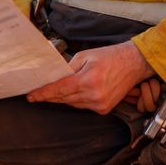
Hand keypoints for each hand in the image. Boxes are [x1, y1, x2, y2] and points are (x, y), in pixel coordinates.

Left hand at [28, 40, 154, 114]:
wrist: (134, 63)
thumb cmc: (111, 56)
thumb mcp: (86, 55)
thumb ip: (68, 67)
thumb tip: (54, 77)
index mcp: (88, 80)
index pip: (59, 89)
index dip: (43, 93)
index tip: (31, 96)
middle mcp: (94, 95)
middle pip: (64, 98)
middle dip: (51, 95)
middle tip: (38, 92)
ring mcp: (100, 104)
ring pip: (72, 103)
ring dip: (64, 97)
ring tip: (60, 88)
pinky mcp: (104, 109)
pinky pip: (83, 106)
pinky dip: (77, 100)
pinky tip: (78, 91)